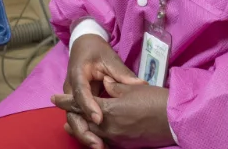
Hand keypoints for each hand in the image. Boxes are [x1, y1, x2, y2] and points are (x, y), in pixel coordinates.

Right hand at [53, 35, 142, 148]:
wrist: (84, 45)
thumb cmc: (96, 50)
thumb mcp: (109, 58)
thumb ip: (122, 74)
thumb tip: (141, 86)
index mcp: (77, 75)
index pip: (81, 93)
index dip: (89, 107)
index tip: (99, 119)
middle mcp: (71, 89)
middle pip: (72, 114)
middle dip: (84, 130)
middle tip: (98, 144)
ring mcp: (73, 98)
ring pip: (74, 121)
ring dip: (86, 135)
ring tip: (101, 147)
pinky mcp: (78, 104)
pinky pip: (81, 120)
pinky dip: (89, 132)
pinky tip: (101, 143)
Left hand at [54, 79, 173, 148]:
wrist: (173, 118)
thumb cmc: (153, 99)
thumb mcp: (131, 88)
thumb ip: (114, 86)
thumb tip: (105, 85)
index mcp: (109, 110)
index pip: (82, 105)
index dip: (67, 101)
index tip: (54, 98)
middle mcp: (109, 127)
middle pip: (84, 123)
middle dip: (72, 116)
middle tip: (61, 109)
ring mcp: (117, 138)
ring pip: (93, 133)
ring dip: (81, 128)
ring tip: (70, 125)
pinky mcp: (125, 144)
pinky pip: (105, 140)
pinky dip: (95, 135)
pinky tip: (93, 133)